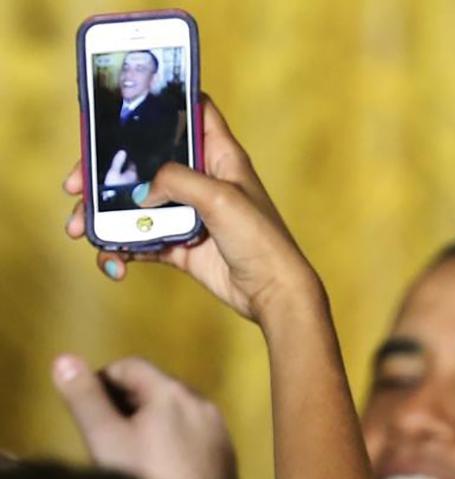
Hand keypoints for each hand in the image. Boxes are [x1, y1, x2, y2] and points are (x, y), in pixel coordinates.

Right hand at [51, 353, 242, 478]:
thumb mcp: (106, 439)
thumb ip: (85, 399)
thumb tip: (64, 359)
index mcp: (173, 392)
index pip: (130, 365)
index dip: (101, 382)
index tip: (86, 411)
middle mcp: (203, 403)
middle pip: (156, 388)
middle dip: (126, 403)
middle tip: (104, 436)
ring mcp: (220, 431)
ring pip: (177, 414)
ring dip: (151, 424)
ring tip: (129, 457)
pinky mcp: (227, 458)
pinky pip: (194, 437)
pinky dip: (173, 443)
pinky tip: (160, 473)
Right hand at [64, 96, 320, 323]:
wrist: (272, 292)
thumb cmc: (260, 239)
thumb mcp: (220, 197)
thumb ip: (176, 181)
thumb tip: (140, 191)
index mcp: (220, 156)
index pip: (193, 112)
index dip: (162, 102)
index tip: (121, 106)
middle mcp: (202, 180)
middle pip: (145, 160)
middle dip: (105, 171)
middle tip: (74, 186)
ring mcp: (189, 213)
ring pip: (135, 204)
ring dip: (103, 216)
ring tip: (81, 231)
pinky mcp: (180, 245)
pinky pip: (140, 241)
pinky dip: (121, 249)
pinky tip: (114, 263)